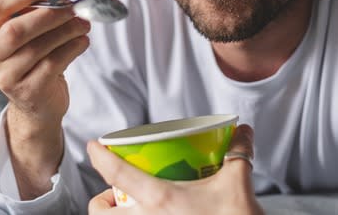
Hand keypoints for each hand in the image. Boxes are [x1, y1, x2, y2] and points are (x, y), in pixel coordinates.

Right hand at [0, 0, 90, 197]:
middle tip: (74, 9)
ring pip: (38, 47)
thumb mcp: (28, 31)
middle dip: (49, 15)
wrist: (37, 102)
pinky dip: (72, 48)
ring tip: (83, 24)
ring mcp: (6, 77)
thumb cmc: (34, 58)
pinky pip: (53, 64)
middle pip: (16, 29)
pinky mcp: (28, 92)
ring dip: (67, 31)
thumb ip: (32, 8)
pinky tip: (82, 41)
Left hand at [87, 124, 263, 214]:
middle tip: (115, 192)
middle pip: (99, 213)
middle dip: (100, 201)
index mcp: (160, 199)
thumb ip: (238, 153)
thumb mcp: (238, 183)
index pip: (117, 173)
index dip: (99, 157)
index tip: (93, 146)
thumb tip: (243, 131)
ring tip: (131, 210)